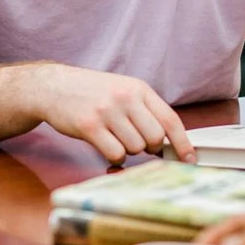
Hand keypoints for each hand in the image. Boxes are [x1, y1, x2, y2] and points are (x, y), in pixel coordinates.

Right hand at [38, 66, 192, 163]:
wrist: (54, 86)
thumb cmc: (92, 92)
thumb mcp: (123, 90)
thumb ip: (145, 111)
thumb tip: (167, 141)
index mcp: (138, 88)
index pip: (170, 119)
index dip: (183, 142)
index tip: (190, 158)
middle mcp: (125, 97)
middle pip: (154, 138)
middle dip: (149, 147)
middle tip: (135, 142)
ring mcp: (107, 111)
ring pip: (135, 148)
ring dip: (128, 150)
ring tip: (114, 137)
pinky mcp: (89, 126)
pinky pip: (115, 154)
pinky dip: (113, 157)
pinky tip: (104, 146)